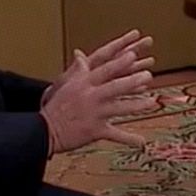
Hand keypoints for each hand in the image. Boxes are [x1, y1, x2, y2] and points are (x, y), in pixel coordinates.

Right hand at [39, 44, 156, 153]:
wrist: (44, 130)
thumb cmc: (57, 106)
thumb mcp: (66, 85)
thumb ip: (79, 71)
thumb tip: (80, 53)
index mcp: (84, 84)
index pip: (104, 71)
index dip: (119, 63)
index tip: (133, 55)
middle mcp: (90, 97)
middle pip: (115, 87)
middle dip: (132, 81)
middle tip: (148, 75)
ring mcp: (94, 114)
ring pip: (119, 108)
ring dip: (136, 105)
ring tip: (152, 102)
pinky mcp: (95, 131)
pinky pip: (115, 134)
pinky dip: (128, 139)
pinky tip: (142, 142)